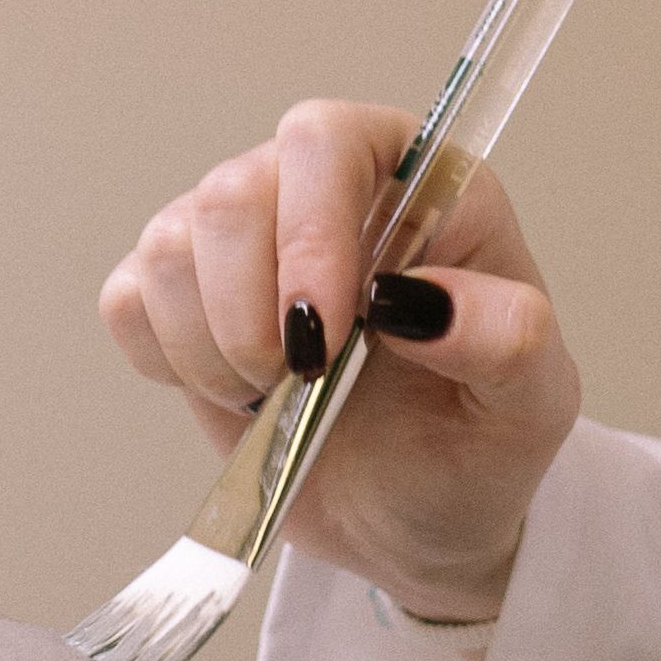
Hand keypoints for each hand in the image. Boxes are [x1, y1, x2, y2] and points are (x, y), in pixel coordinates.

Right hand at [95, 106, 581, 627]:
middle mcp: (321, 191)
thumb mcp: (531, 406)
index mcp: (416, 184)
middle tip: (305, 383)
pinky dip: (168, 358)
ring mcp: (244, 240)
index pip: (328, 141)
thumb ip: (508, 340)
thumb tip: (422, 302)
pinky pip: (130, 298)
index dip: (309, 229)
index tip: (323, 333)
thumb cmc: (478, 444)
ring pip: (170, 244)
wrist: (416, 519)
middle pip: (231, 192)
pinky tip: (233, 392)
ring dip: (213, 346)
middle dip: (250, 311)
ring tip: (278, 395)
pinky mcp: (182, 298)